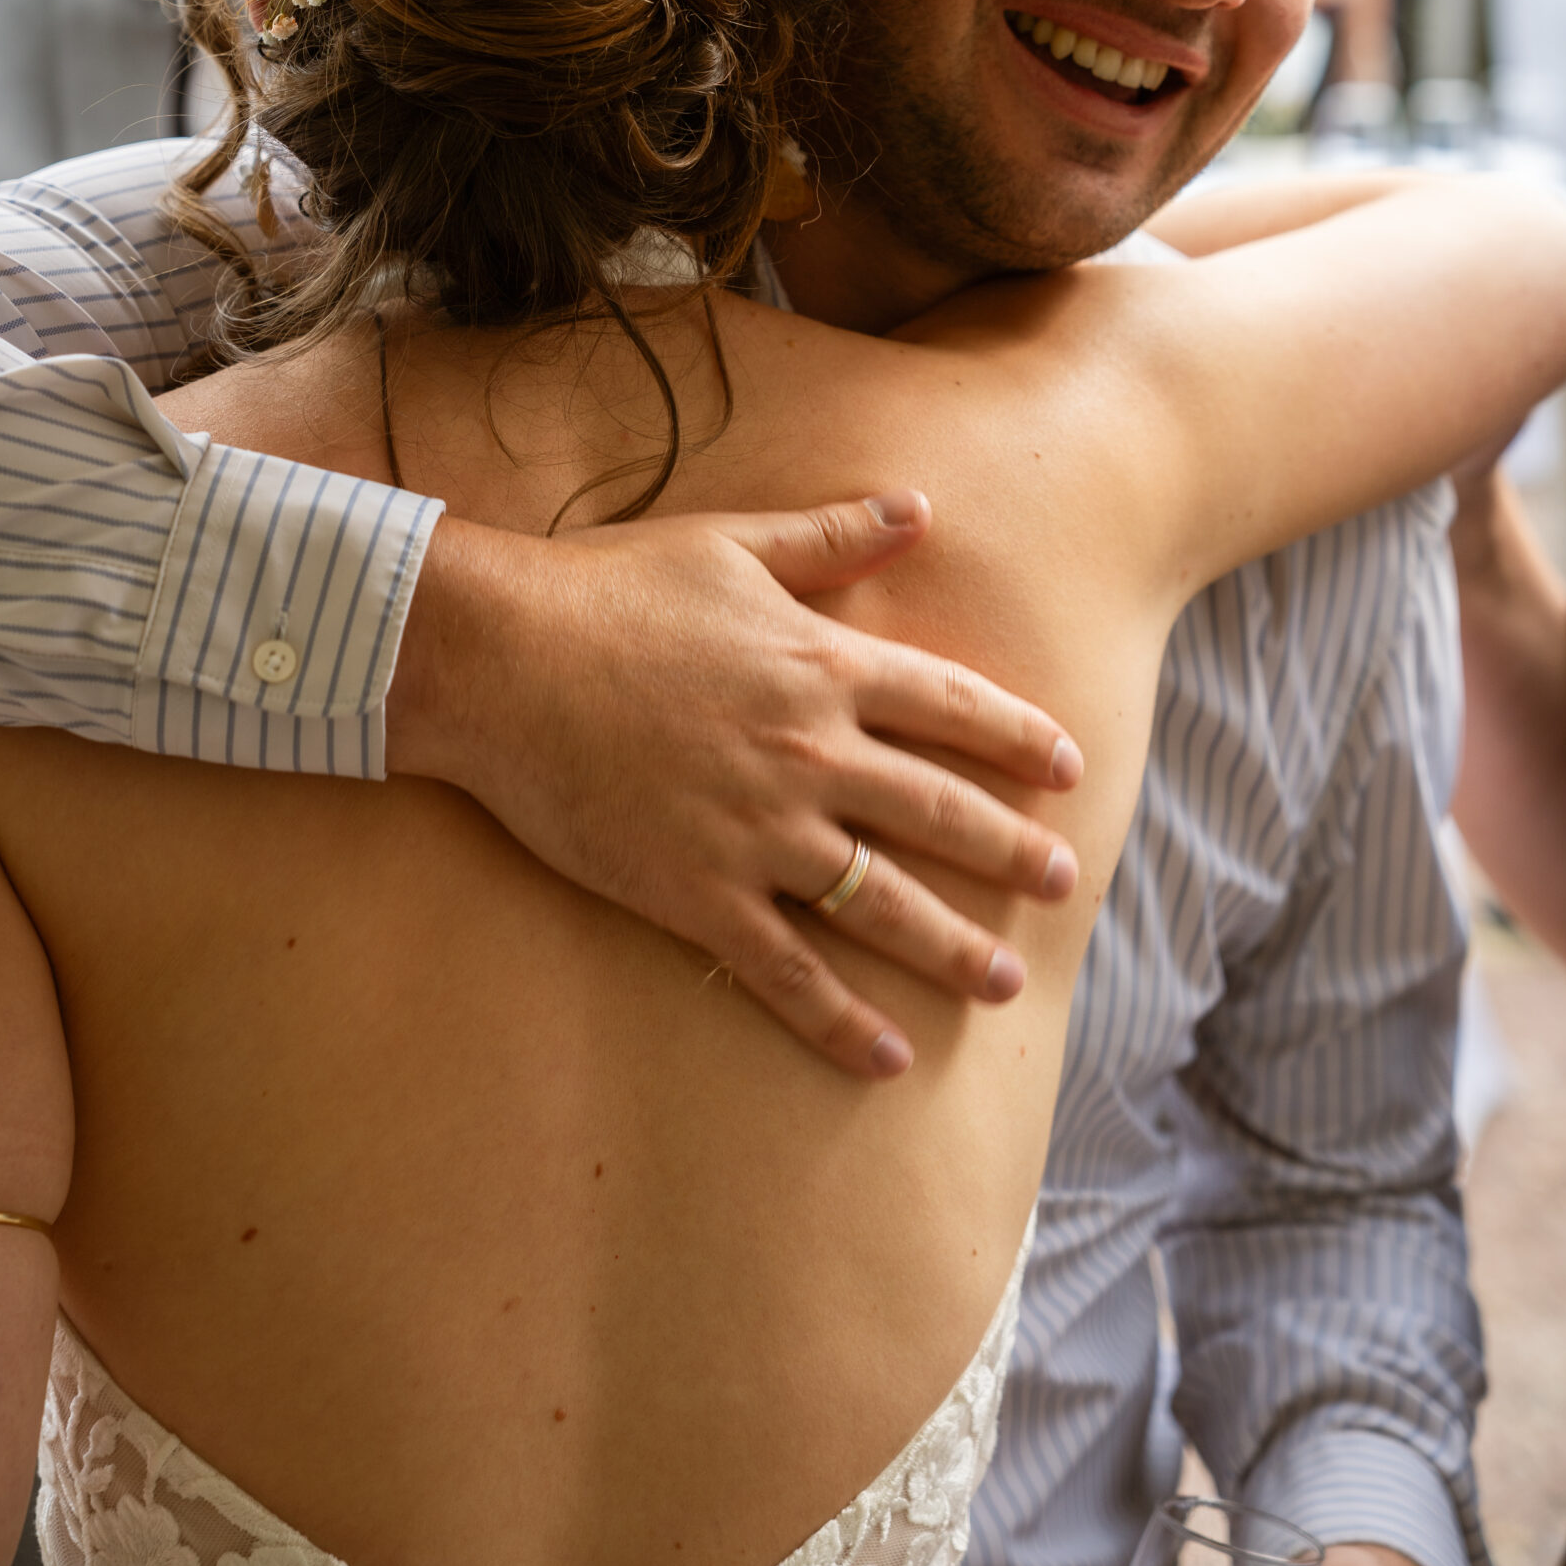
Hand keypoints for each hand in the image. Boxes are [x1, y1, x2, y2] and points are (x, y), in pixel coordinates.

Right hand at [387, 488, 1079, 1078]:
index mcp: (823, 666)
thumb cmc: (607, 588)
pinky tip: (889, 1059)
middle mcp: (810, 755)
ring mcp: (758, 833)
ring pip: (884, 904)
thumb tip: (918, 507)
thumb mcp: (731, 544)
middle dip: (1014, 851)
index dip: (1019, 738)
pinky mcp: (698, 893)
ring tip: (1006, 980)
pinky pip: (789, 973)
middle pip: (940, 814)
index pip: (953, 707)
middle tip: (1066, 880)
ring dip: (953, 948)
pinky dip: (841, 1022)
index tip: (1067, 767)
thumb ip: (831, 537)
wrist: (498, 659)